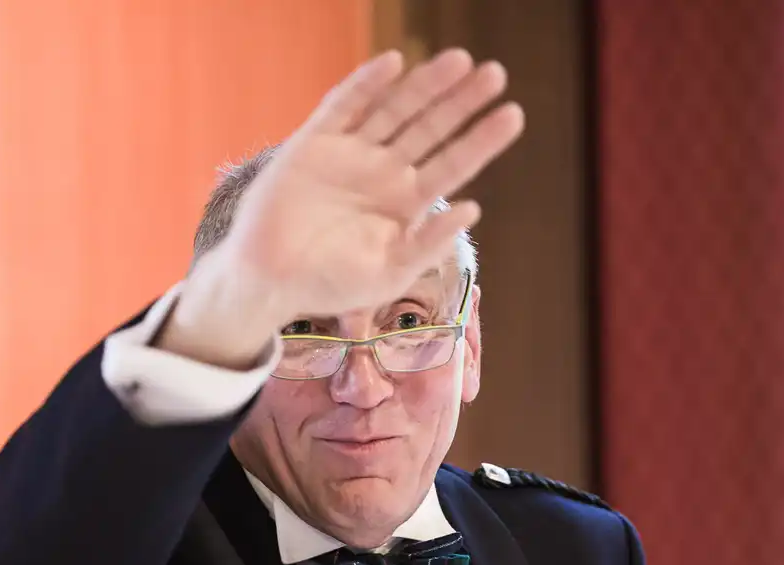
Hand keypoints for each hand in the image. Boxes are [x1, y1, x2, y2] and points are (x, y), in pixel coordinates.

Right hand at [162, 48, 523, 365]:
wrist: (269, 281)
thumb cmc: (330, 284)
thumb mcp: (388, 274)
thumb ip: (429, 244)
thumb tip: (474, 207)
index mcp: (406, 203)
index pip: (453, 164)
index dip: (482, 140)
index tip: (513, 115)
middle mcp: (383, 173)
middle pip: (431, 128)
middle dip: (461, 102)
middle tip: (495, 74)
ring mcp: (350, 154)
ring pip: (395, 110)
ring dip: (425, 86)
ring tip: (460, 60)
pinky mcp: (313, 143)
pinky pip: (343, 106)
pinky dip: (366, 85)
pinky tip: (393, 63)